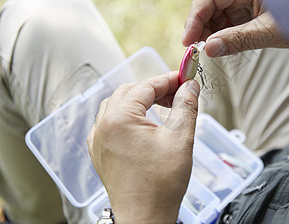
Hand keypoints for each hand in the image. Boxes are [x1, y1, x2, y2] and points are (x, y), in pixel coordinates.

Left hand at [87, 72, 199, 223]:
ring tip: (164, 106)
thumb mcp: (180, 139)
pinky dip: (128, 116)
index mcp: (119, 119)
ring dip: (140, 101)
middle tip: (178, 92)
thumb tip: (190, 87)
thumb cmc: (160, 184)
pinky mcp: (100, 152)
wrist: (145, 217)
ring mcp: (98, 140)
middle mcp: (103, 126)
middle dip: (154, 89)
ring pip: (118, 105)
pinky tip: (144, 124)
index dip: (168, 80)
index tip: (185, 78)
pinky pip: (110, 123)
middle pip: (129, 93)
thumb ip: (186, 106)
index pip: (145, 87)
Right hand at [183, 0, 288, 56]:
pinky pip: (227, 22)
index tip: (187, 42)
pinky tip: (222, 46)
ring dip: (211, 33)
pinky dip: (222, 35)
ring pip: (216, 16)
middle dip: (201, 28)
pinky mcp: (248, 10)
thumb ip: (238, 40)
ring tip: (211, 51)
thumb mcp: (269, 31)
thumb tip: (208, 49)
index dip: (194, 19)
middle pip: (209, 6)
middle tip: (197, 51)